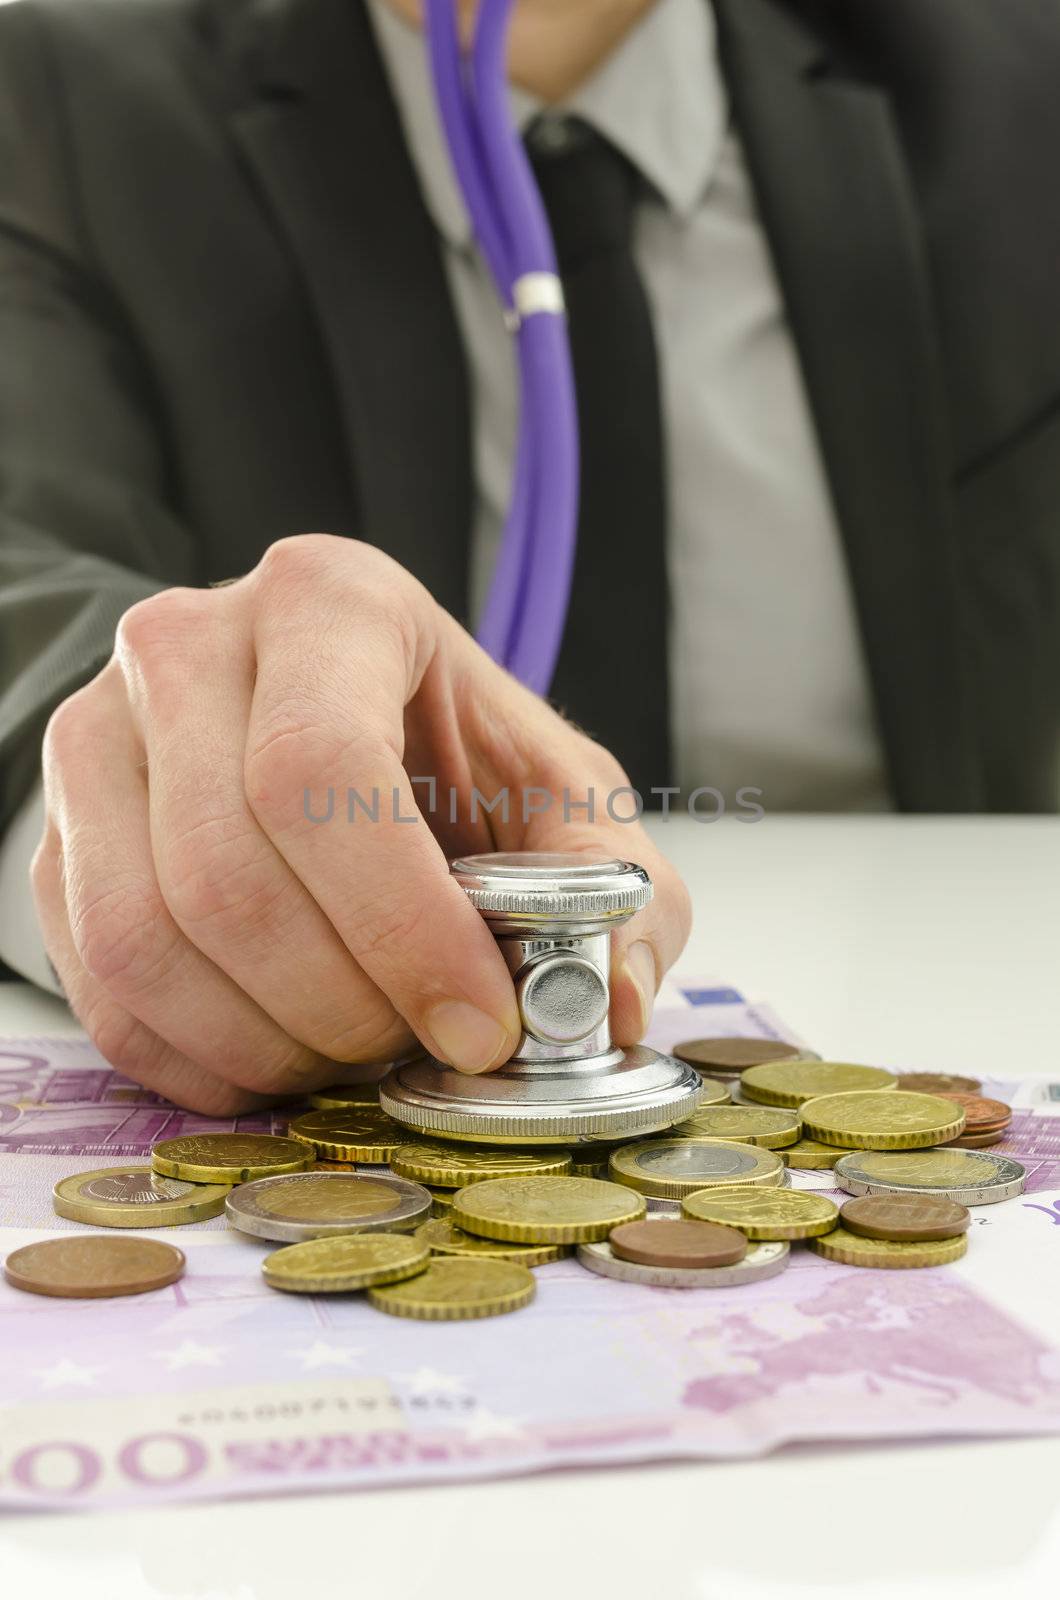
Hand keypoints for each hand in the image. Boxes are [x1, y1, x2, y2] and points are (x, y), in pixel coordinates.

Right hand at [32, 535, 690, 1111]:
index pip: (319, 770)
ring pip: (145, 939)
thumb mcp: (558, 792)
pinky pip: (98, 985)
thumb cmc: (448, 755)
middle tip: (416, 1045)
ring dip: (267, 1041)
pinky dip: (196, 1060)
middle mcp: (187, 647)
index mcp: (327, 600)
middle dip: (340, 1003)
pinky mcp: (57, 834)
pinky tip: (280, 1058)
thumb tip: (599, 1006)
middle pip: (227, 873)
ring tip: (354, 1048)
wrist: (318, 727)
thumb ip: (610, 884)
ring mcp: (99, 737)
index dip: (401, 925)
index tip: (477, 1027)